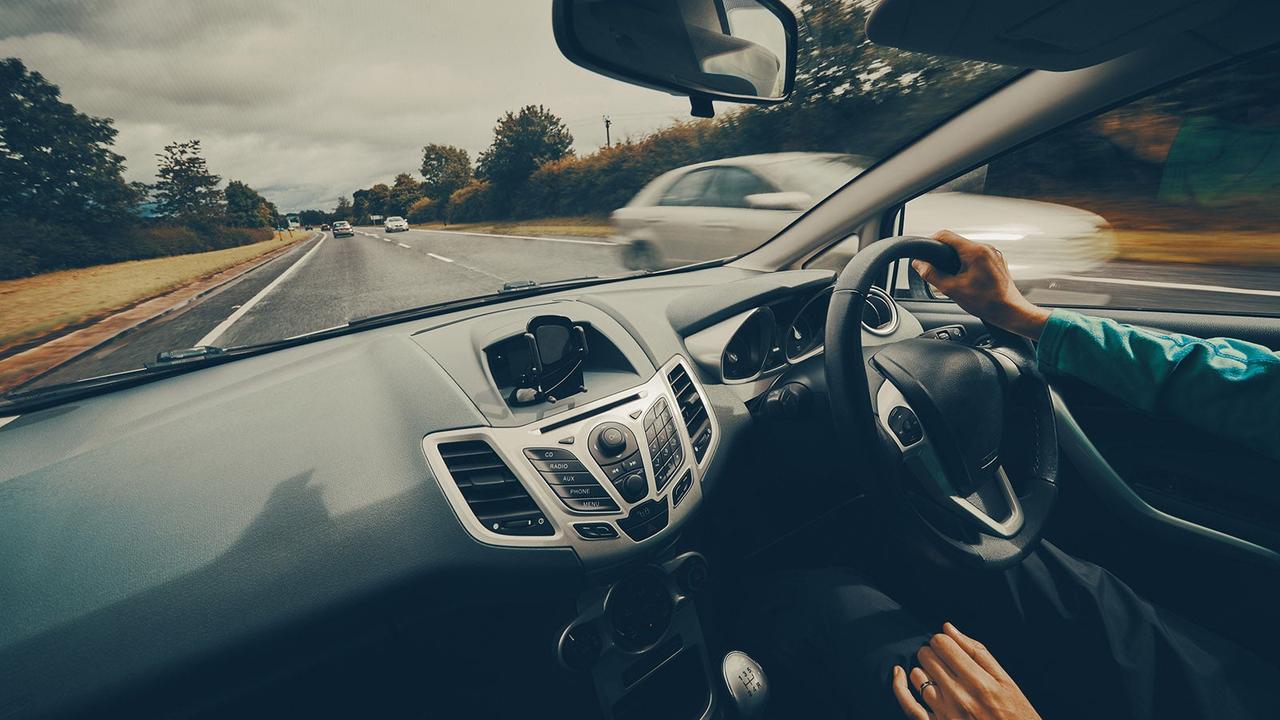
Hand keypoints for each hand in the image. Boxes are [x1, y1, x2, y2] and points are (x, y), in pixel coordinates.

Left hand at [891, 623, 1041, 719]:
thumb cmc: (1014, 711)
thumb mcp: (1005, 680)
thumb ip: (977, 652)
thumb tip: (948, 628)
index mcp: (979, 682)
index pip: (942, 644)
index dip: (943, 641)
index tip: (949, 647)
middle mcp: (959, 697)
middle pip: (928, 657)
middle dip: (933, 652)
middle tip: (945, 660)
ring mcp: (945, 713)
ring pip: (918, 676)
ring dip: (924, 669)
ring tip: (938, 674)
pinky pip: (909, 705)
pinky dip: (900, 687)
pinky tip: (899, 673)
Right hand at [911, 231, 1050, 339]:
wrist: (1010, 311)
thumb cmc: (986, 302)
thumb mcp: (952, 289)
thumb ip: (932, 275)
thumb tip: (919, 265)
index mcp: (975, 251)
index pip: (945, 235)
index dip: (931, 241)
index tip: (925, 253)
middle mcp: (986, 248)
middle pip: (957, 242)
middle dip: (945, 255)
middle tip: (939, 270)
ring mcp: (994, 254)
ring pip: (968, 250)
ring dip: (957, 260)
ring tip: (955, 277)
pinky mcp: (997, 261)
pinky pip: (978, 256)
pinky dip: (969, 264)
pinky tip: (969, 280)